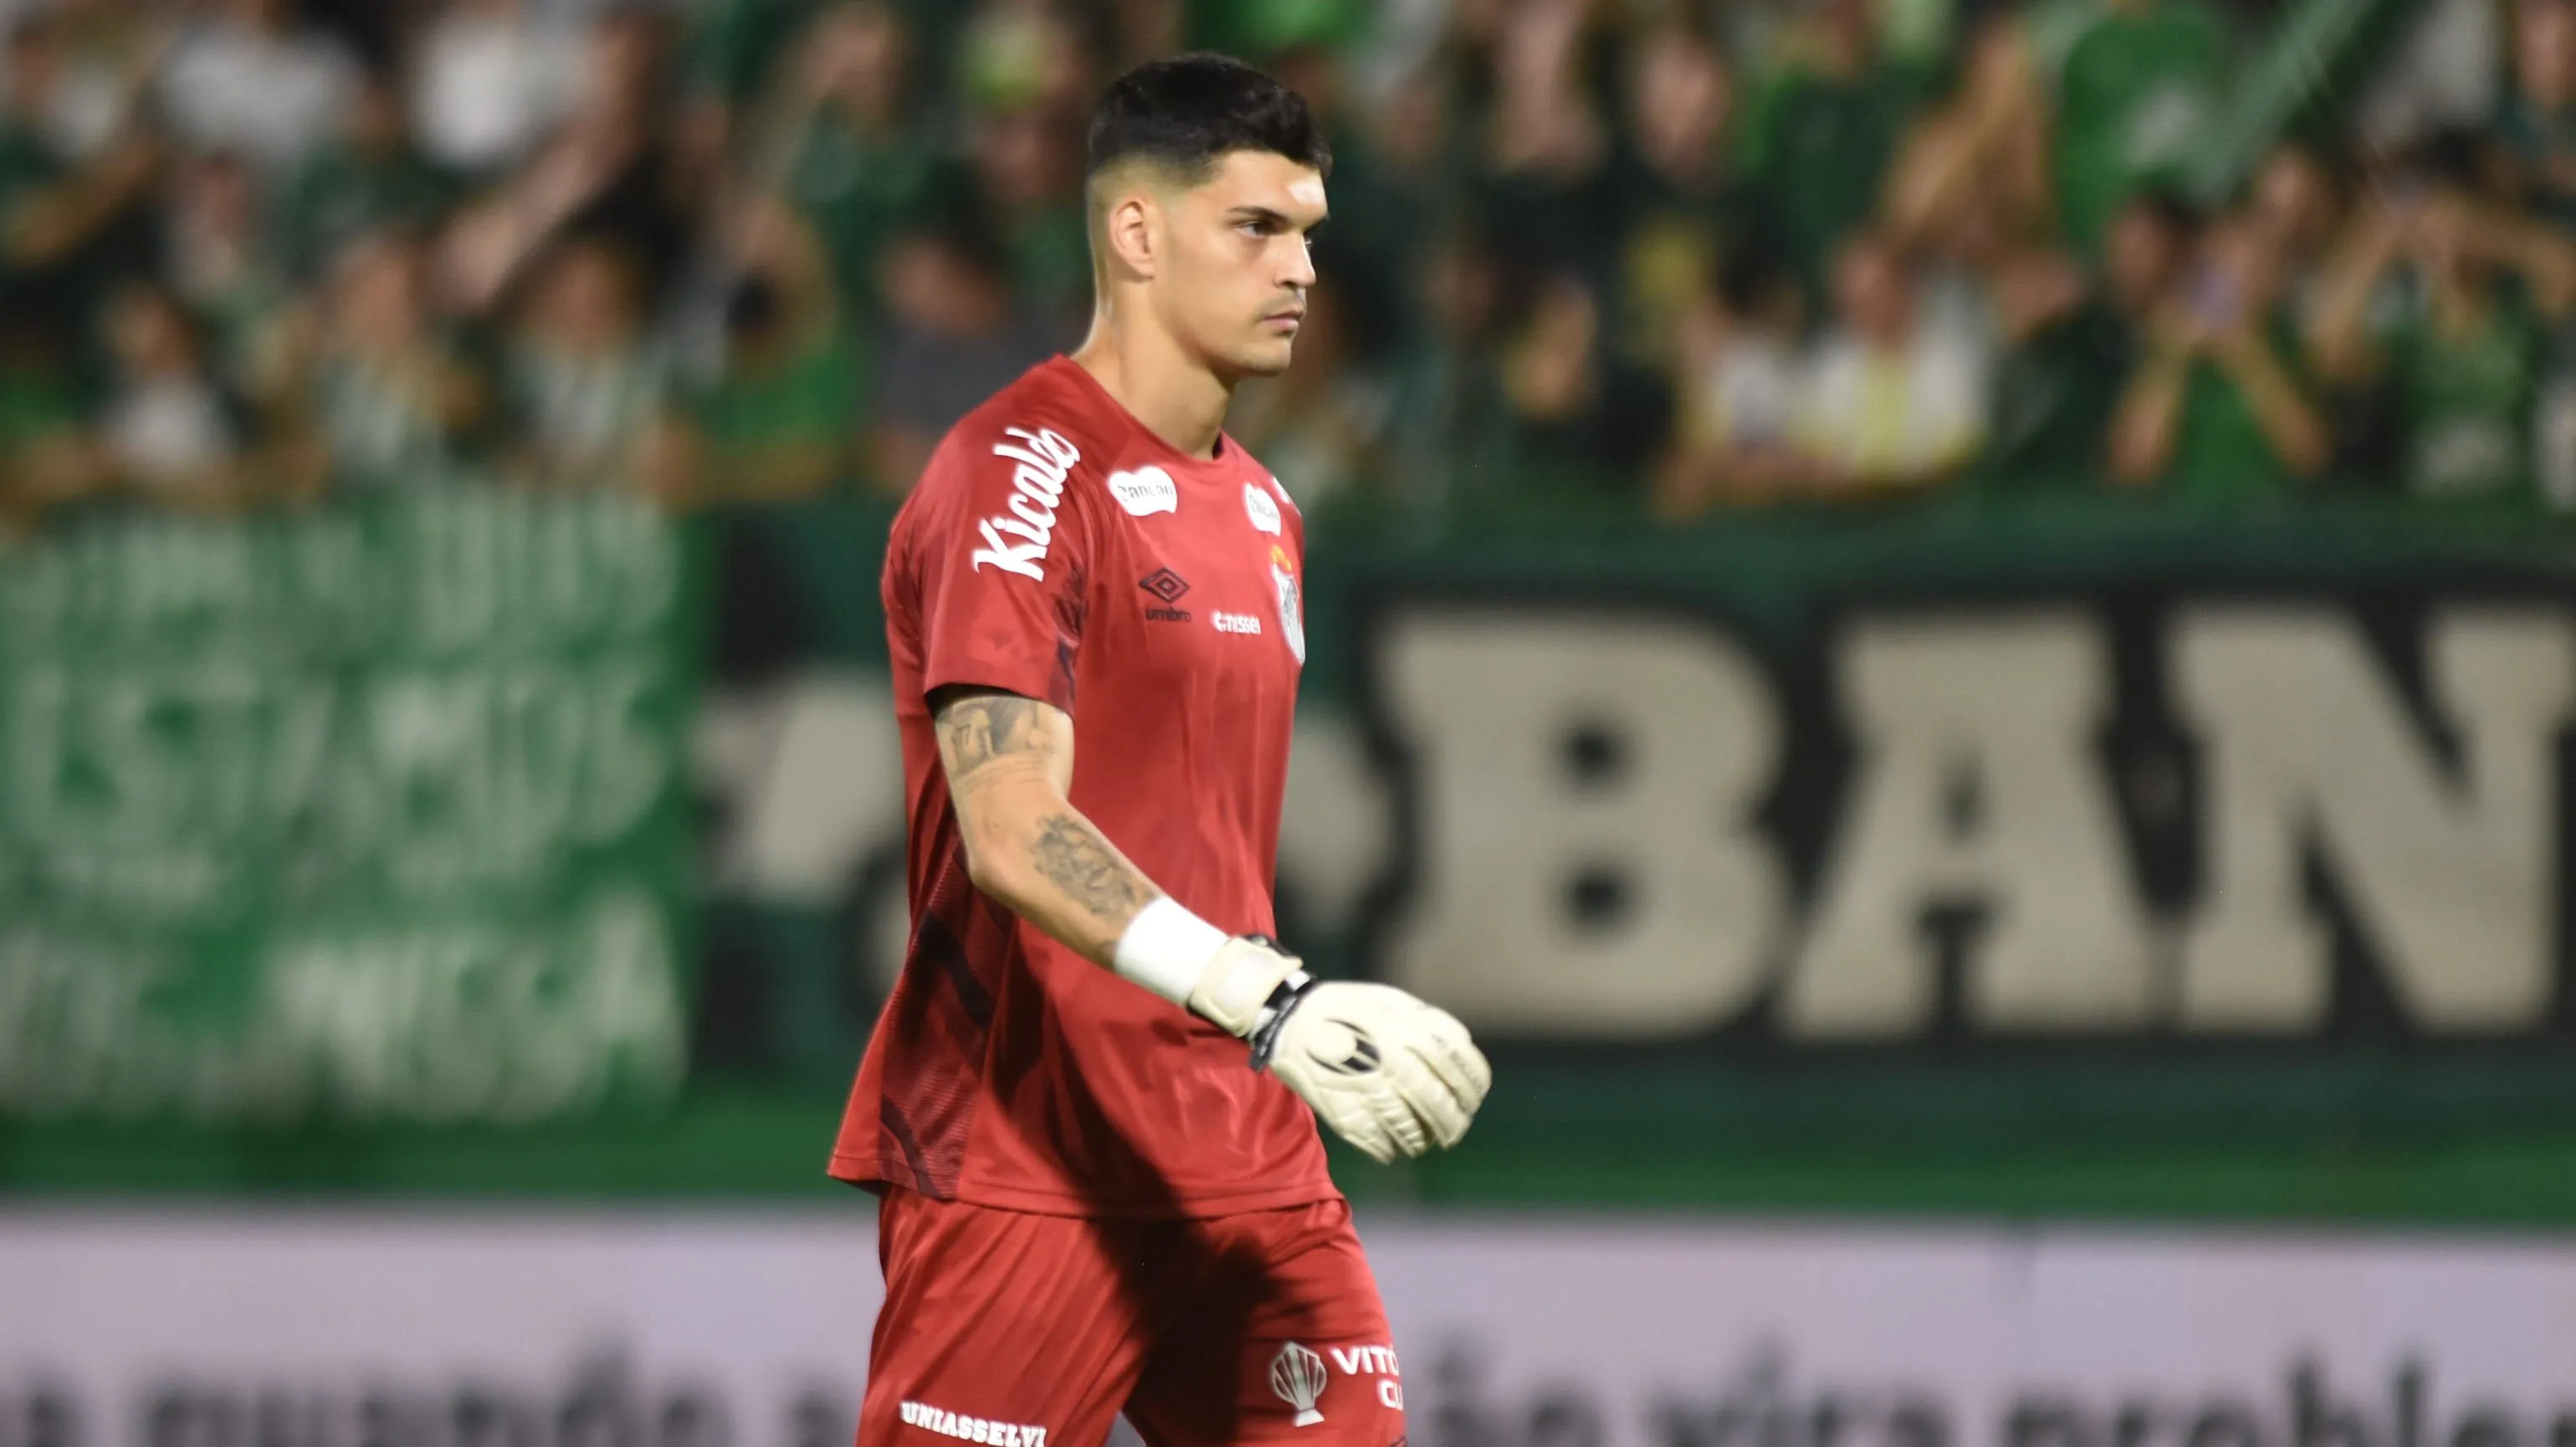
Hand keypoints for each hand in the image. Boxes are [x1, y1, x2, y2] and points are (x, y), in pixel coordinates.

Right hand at [1184, 937, 1492, 1162]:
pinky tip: (1391, 1150)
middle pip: (1435, 1101)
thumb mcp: (1389, 1000)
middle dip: (1452, 1122)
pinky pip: (1372, 1138)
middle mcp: (1389, 1058)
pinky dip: (1386, 1148)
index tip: (1474, 1101)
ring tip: (1424, 1144)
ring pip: (1407, 1126)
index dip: (1472, 1088)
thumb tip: (1463, 1045)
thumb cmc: (1343, 1006)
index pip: (1456, 1066)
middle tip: (1455, 1133)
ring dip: (1421, 1140)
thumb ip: (1426, 1021)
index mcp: (1405, 1028)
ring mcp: (1363, 1085)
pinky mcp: (1337, 1106)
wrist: (1287, 1016)